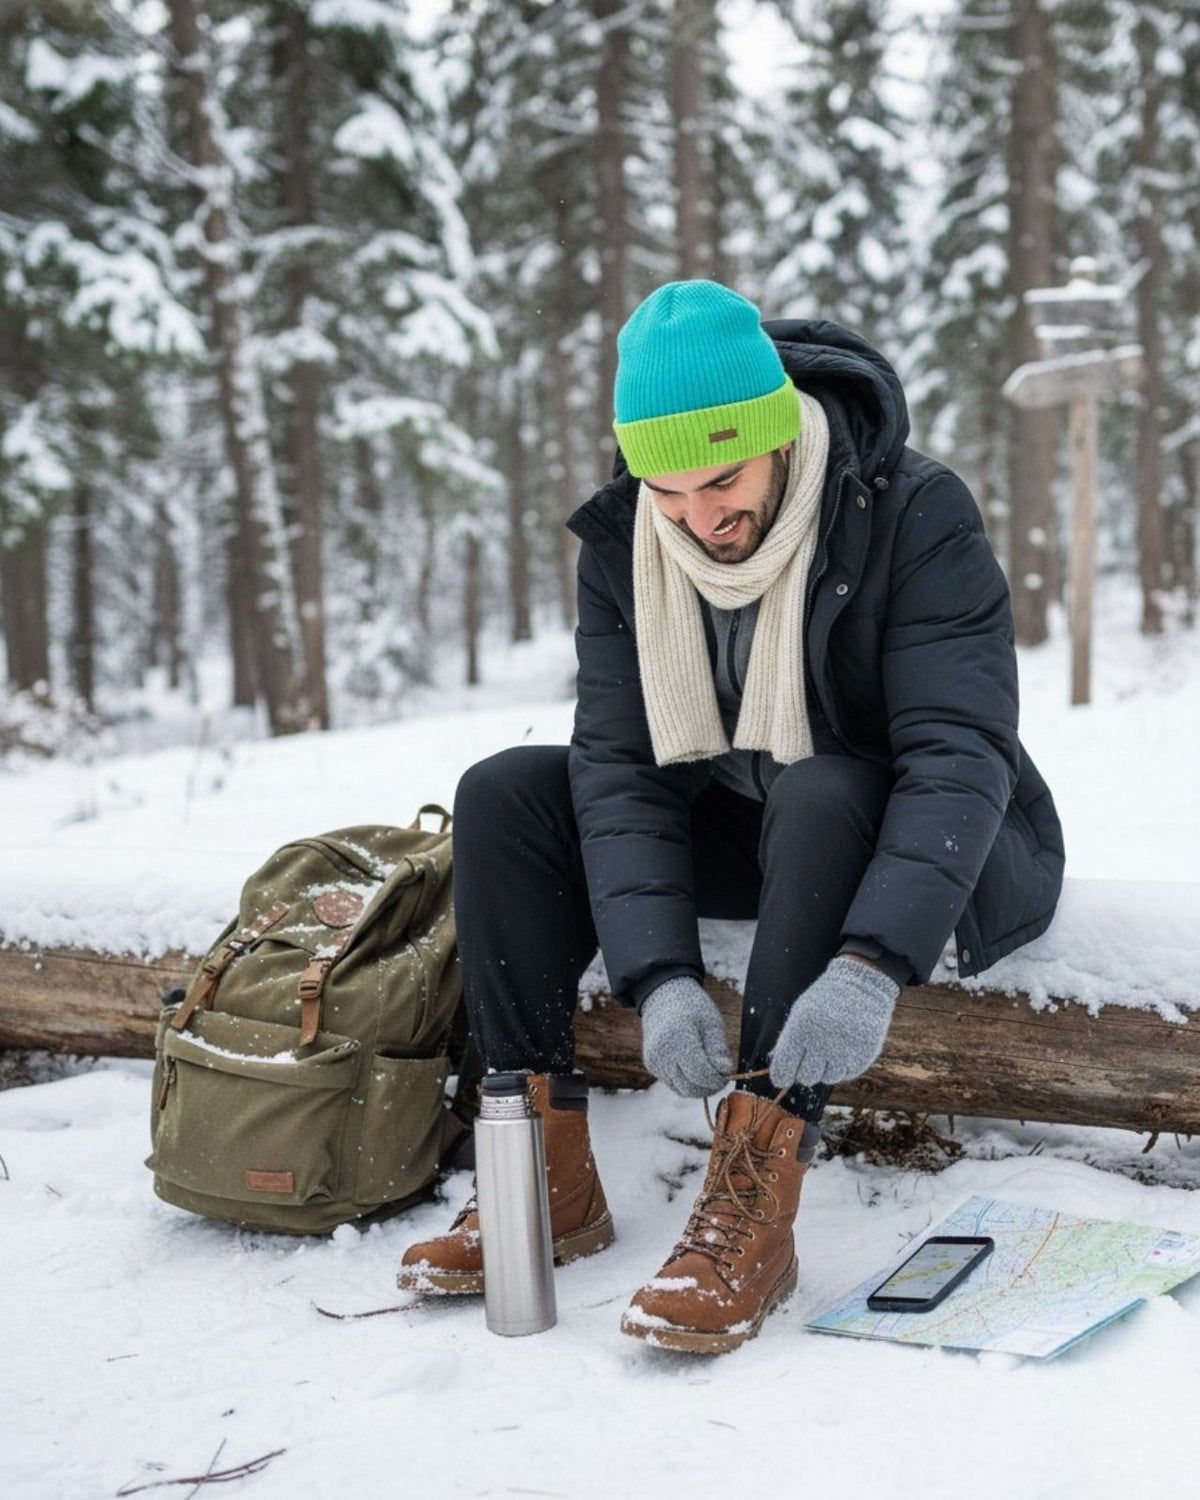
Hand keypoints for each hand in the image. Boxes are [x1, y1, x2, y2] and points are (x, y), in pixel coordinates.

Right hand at [640, 977, 732, 1097]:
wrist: (662, 996)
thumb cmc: (692, 1007)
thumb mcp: (712, 1022)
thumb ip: (719, 1050)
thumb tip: (724, 1073)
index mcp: (678, 1036)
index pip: (700, 1073)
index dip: (716, 1080)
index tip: (726, 1076)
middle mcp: (662, 1052)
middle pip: (689, 1087)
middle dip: (708, 1087)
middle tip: (720, 1078)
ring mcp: (654, 1060)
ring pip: (681, 1090)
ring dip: (697, 1087)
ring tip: (708, 1073)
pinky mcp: (651, 1065)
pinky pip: (673, 1083)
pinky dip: (686, 1081)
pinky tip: (692, 1066)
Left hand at [769, 956, 900, 1089]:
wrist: (862, 984)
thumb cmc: (825, 999)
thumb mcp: (800, 1012)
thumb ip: (788, 1042)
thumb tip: (777, 1071)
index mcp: (801, 1029)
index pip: (784, 1069)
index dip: (781, 1076)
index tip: (782, 1077)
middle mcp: (822, 1042)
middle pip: (805, 1078)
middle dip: (805, 1069)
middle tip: (811, 1053)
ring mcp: (844, 1051)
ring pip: (827, 1078)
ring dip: (826, 1067)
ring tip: (832, 1044)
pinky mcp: (863, 1056)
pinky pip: (846, 1074)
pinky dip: (843, 1065)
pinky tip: (845, 1045)